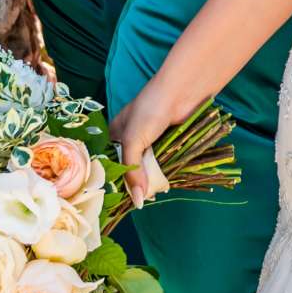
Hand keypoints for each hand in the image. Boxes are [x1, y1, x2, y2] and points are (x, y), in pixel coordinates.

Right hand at [109, 66, 197, 210]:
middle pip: (128, 168)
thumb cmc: (150, 109)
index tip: (115, 201)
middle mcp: (130, 140)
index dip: (113, 181)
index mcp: (115, 135)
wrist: (182, 91)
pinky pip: (161, 165)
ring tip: (149, 197)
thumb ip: (133, 171)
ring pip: (146, 169)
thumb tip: (137, 200)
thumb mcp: (133, 140)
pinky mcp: (167, 145)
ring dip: (148, 181)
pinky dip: (162, 175)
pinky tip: (162, 186)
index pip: (109, 164)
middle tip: (136, 201)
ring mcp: (150, 143)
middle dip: (132, 184)